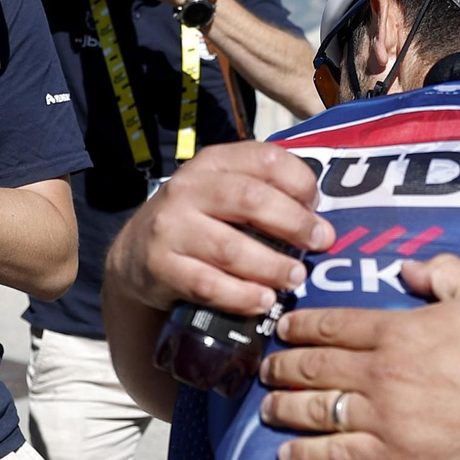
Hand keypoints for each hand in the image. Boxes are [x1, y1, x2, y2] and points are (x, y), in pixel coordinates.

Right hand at [103, 141, 333, 314]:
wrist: (137, 255)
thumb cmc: (201, 223)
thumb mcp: (227, 196)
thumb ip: (268, 197)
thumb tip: (322, 225)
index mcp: (214, 162)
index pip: (265, 158)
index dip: (300, 182)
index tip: (318, 208)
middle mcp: (188, 188)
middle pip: (250, 199)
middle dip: (293, 224)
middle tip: (320, 245)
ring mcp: (170, 227)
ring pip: (230, 248)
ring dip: (272, 266)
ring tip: (295, 279)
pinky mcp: (159, 266)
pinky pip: (207, 284)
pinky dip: (241, 296)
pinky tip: (263, 301)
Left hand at [259, 255, 459, 459]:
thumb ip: (443, 272)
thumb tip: (407, 269)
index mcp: (399, 331)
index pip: (332, 325)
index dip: (299, 325)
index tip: (283, 327)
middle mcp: (380, 373)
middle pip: (313, 367)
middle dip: (281, 366)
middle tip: (267, 368)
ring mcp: (383, 418)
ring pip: (314, 411)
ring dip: (283, 408)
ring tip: (268, 407)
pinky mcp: (393, 458)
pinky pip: (336, 455)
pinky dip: (306, 455)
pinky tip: (289, 454)